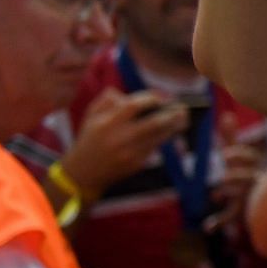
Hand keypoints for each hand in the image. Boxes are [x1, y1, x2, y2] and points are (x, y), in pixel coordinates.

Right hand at [63, 88, 188, 197]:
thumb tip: (129, 94)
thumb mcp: (91, 116)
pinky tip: (173, 131)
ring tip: (183, 118)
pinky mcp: (136, 164)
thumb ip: (108, 100)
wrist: (83, 172)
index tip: (161, 97)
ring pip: (159, 137)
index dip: (150, 99)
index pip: (132, 106)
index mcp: (106, 123)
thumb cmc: (90, 139)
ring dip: (174, 127)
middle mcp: (119, 138)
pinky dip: (165, 138)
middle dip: (171, 114)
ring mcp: (129, 153)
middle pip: (153, 123)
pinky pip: (155, 148)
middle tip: (182, 108)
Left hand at [205, 110, 266, 231]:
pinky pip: (232, 217)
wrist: (262, 203)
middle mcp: (254, 182)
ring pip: (243, 197)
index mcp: (253, 166)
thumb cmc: (245, 175)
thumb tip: (226, 115)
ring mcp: (249, 198)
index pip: (250, 159)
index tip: (225, 154)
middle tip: (223, 176)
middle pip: (249, 177)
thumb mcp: (238, 157)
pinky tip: (207, 227)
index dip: (239, 156)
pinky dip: (219, 221)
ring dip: (230, 194)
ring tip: (216, 194)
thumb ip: (231, 138)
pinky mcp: (241, 213)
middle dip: (237, 175)